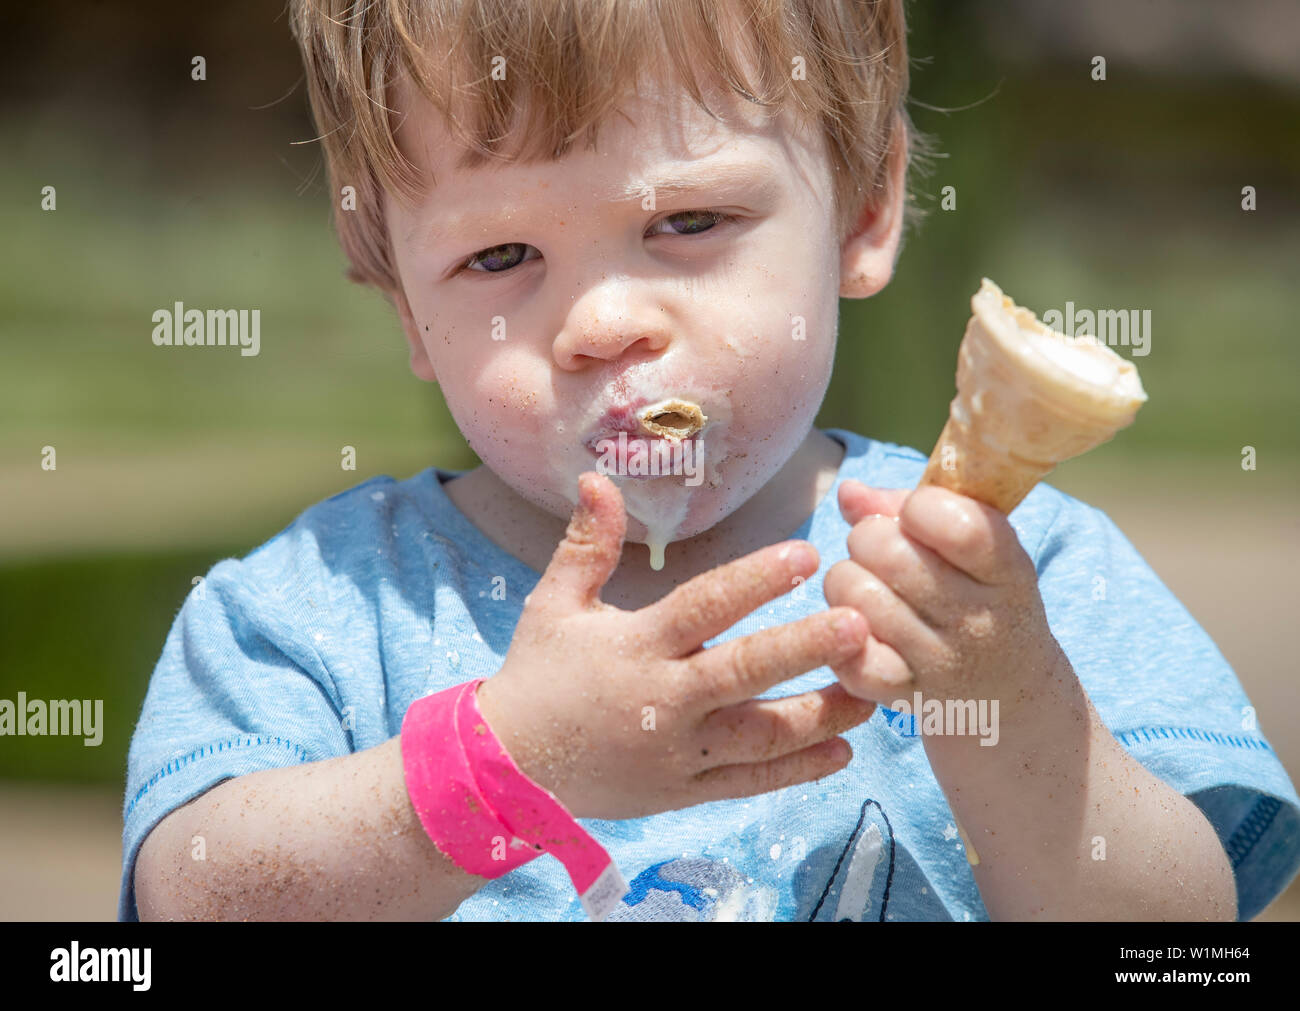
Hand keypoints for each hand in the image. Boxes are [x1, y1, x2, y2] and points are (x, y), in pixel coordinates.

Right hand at [474, 472, 875, 820]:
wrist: (509, 768)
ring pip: (760, 737)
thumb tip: (595, 478)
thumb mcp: (554, 604)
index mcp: (636, 647)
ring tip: (875, 691)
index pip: (702, 607)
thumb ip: (588, 544)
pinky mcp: (684, 793)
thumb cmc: (537, 675)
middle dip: (804, 649)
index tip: (806, 555)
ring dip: (821, 715)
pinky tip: (843, 751)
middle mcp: (663, 701)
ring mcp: (678, 754)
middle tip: (862, 625)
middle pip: (744, 673)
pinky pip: (749, 784)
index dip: (754, 581)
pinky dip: (797, 771)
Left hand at [824, 481, 1065, 712]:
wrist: (1008, 693)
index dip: (917, 507)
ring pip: (853, 590)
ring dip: (847, 581)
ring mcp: (941, 663)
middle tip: (882, 554)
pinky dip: (840, 634)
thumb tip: (848, 492)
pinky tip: (858, 628)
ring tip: (869, 589)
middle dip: (868, 538)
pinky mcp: (902, 695)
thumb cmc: (980, 599)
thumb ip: (913, 507)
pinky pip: (847, 654)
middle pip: (885, 549)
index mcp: (1007, 570)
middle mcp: (979, 620)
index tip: (918, 518)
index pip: (955, 523)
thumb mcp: (975, 548)